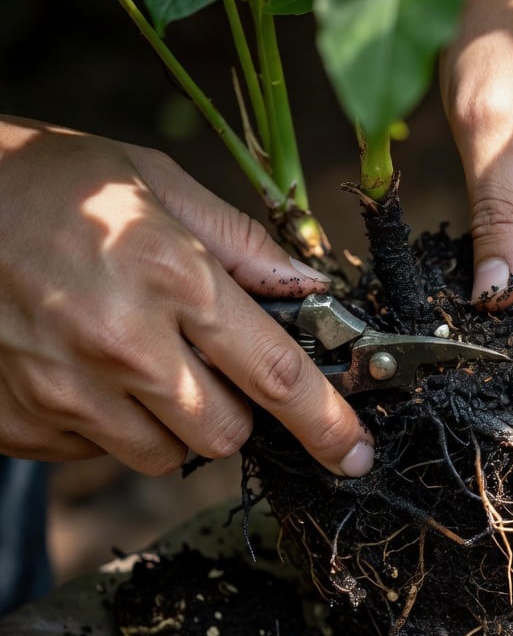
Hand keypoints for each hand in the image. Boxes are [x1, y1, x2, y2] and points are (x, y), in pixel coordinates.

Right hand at [0, 117, 373, 476]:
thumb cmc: (47, 181)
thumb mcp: (155, 183)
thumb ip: (243, 245)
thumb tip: (313, 289)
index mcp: (173, 280)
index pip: (278, 376)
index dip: (329, 423)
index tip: (356, 451)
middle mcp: (123, 346)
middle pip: (228, 434)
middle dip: (236, 410)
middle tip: (206, 363)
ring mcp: (64, 391)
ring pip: (166, 455)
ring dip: (171, 422)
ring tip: (135, 359)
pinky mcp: (19, 420)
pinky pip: (95, 454)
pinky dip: (104, 424)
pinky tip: (80, 367)